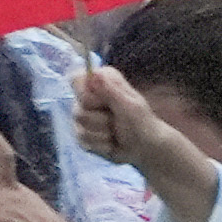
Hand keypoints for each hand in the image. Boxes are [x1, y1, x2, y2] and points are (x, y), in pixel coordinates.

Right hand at [78, 66, 218, 221]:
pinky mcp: (83, 135)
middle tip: (115, 121)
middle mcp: (90, 96)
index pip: (76, 79)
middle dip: (98, 119)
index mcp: (101, 82)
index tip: (99, 102)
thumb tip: (94, 73)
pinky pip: (81, 140)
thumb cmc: (142, 123)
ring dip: (101, 134)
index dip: (84, 93)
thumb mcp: (129, 106)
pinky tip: (110, 143)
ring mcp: (84, 117)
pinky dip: (99, 145)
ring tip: (115, 133)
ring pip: (78, 126)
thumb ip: (111, 90)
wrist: (146, 148)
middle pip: (76, 107)